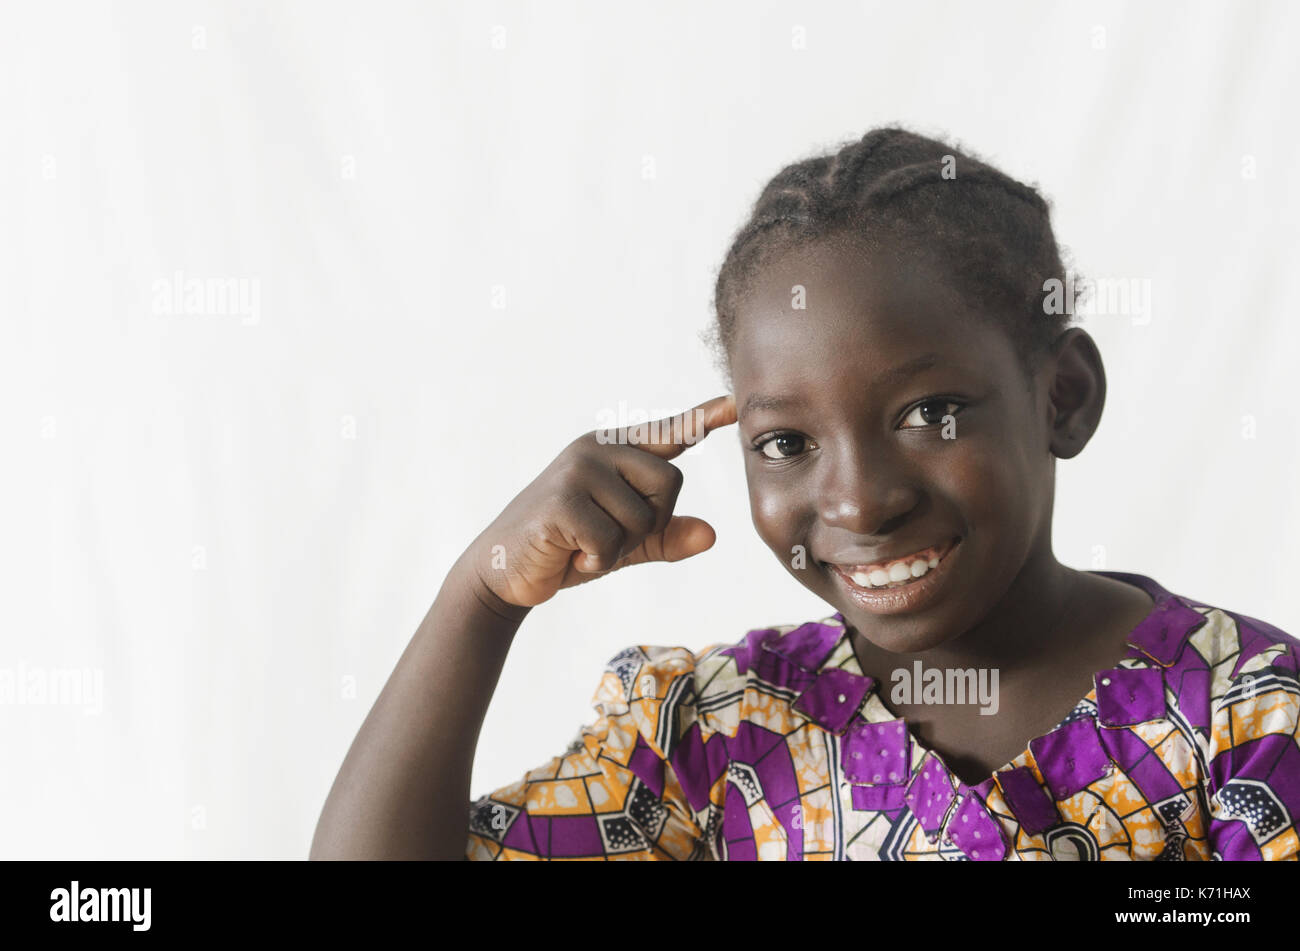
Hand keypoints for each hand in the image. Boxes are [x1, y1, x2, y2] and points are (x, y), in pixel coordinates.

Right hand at [459, 395, 736, 609]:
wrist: (503, 570)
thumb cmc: (566, 548)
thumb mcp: (623, 543)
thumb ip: (665, 536)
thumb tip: (711, 534)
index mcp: (614, 451)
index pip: (668, 432)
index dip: (701, 418)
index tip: (734, 404)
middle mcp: (597, 449)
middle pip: (670, 482)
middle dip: (648, 522)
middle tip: (605, 535)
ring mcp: (578, 470)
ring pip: (643, 516)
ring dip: (619, 546)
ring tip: (582, 543)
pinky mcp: (562, 500)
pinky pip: (612, 540)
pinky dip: (597, 560)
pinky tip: (570, 554)